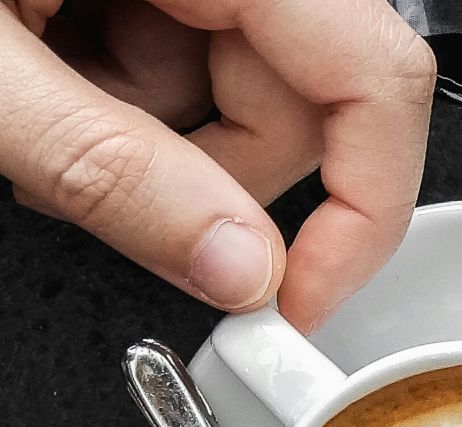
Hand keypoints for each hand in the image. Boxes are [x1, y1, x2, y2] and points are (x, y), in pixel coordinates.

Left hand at [0, 0, 434, 329]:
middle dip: (212, 172)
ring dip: (142, 133)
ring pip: (231, 83)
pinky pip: (171, 47)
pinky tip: (31, 72)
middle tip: (100, 190)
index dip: (365, 204)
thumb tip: (235, 266)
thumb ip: (111, 171)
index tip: (300, 293)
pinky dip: (107, 90)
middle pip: (304, 94)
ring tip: (28, 108)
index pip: (375, 78)